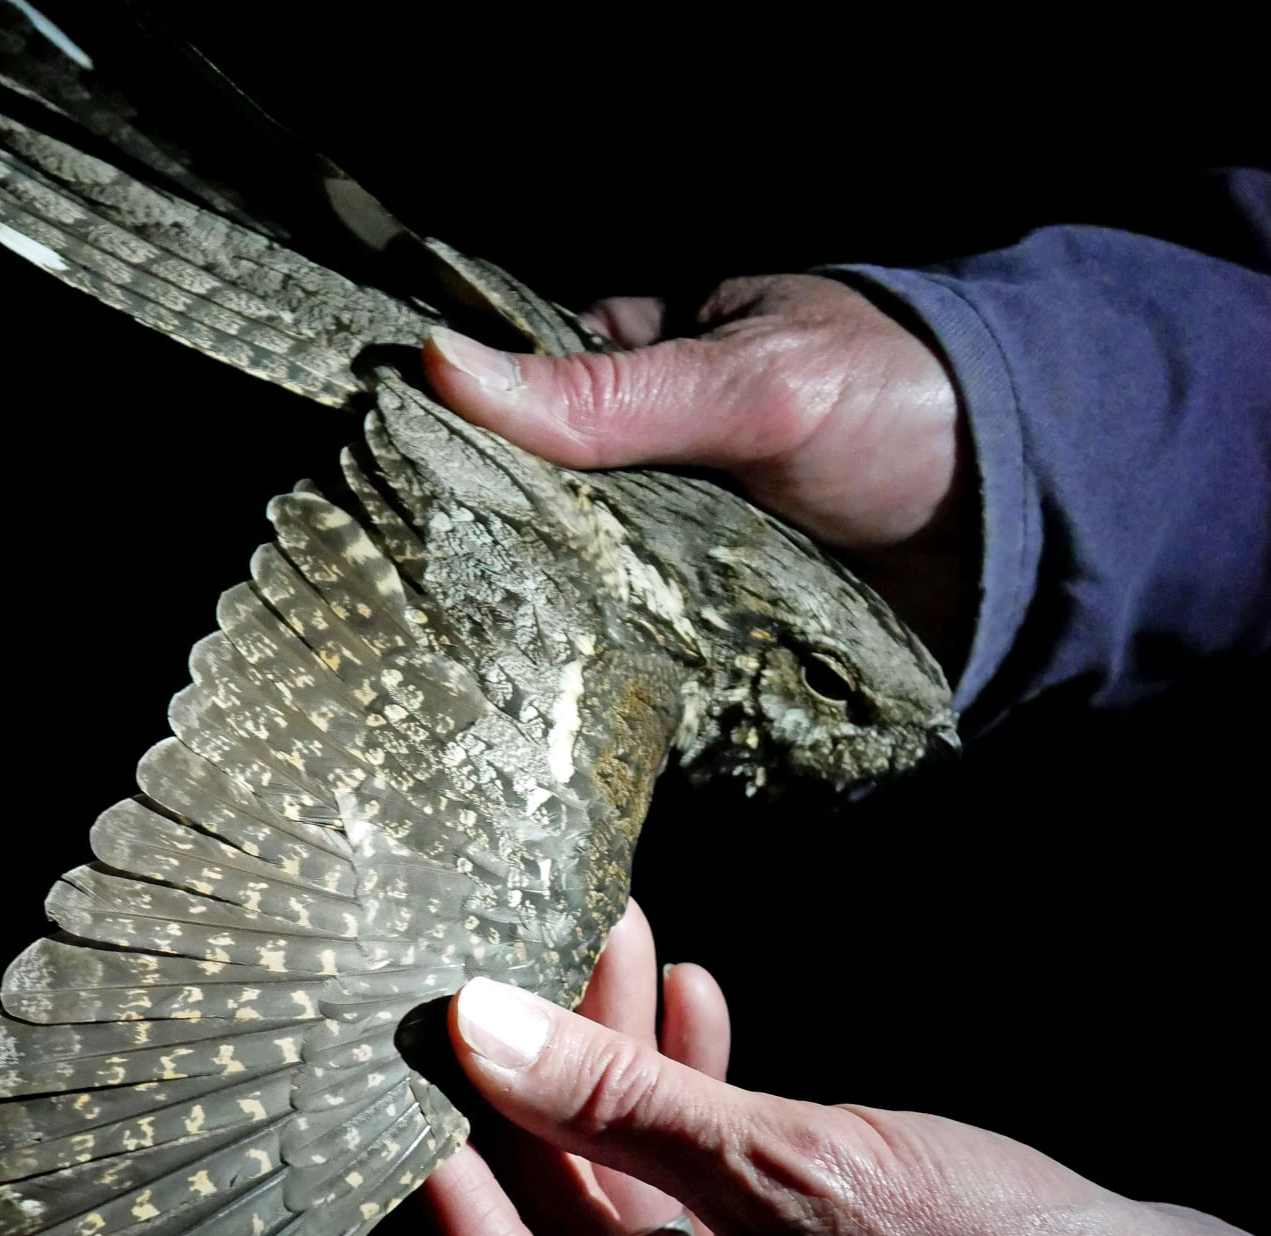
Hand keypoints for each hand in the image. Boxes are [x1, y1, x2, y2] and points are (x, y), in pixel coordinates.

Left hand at [422, 916, 1270, 1235]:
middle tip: (494, 974)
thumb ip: (621, 1101)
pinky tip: (678, 990)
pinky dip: (677, 1090)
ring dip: (613, 1060)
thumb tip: (480, 1025)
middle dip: (541, 1083)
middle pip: (551, 1225)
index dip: (448, 1180)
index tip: (404, 1069)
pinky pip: (676, 1177)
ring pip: (613, 1179)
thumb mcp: (785, 1171)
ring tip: (602, 932)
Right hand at [424, 275, 976, 672]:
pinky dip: (604, 675)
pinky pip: (632, 650)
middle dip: (487, 553)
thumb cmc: (899, 404)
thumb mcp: (748, 382)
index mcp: (641, 365)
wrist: (1024, 519)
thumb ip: (607, 394)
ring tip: (467, 665)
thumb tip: (442, 365)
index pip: (515, 395)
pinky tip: (554, 704)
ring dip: (543, 624)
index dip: (451, 435)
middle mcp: (644, 462)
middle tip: (417, 598)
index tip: (377, 480)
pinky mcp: (706, 627)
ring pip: (573, 588)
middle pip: (531, 509)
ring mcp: (673, 550)